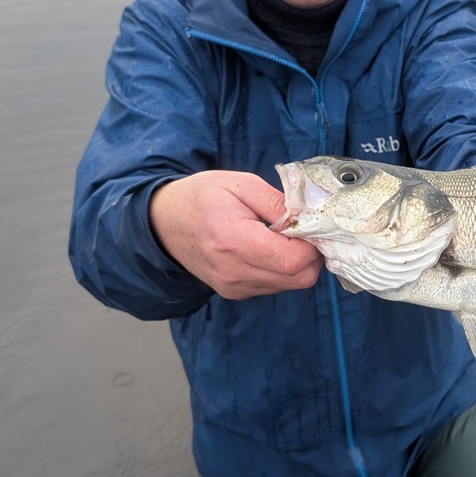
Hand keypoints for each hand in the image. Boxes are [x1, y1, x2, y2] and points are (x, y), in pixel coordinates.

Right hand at [149, 170, 322, 299]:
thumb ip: (278, 202)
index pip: (294, 260)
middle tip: (303, 228)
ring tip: (282, 236)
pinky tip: (269, 248)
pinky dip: (282, 269)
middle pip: (299, 278)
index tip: (312, 223)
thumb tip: (310, 216)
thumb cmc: (200, 197)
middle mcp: (234, 273)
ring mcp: (234, 287)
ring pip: (291, 285)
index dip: (313, 243)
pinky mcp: (235, 293)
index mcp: (235, 242)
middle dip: (312, 255)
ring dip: (298, 263)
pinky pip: (275, 286)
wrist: (163, 223)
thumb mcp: (241, 184)